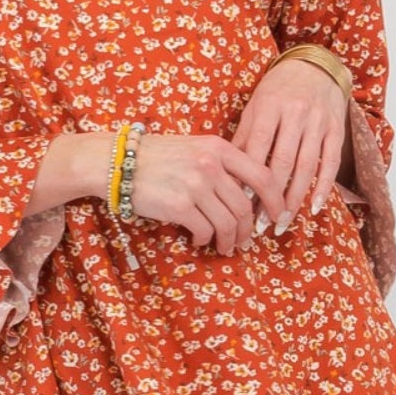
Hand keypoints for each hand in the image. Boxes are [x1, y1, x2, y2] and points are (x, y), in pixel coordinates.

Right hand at [129, 133, 286, 254]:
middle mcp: (210, 165)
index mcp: (219, 148)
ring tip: (224, 246)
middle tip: (244, 240)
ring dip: (229, 239)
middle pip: (245, 206)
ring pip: (228, 222)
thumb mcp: (196, 148)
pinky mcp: (179, 205)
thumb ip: (222, 165)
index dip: (275, 199)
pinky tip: (199, 239)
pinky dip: (205, 239)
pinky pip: (205, 230)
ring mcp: (195, 185)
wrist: (118, 162)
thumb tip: (249, 195)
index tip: (277, 215)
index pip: (262, 176)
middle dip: (248, 229)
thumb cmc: (158, 156)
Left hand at [232, 59, 348, 231]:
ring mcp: (318, 122)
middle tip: (260, 223)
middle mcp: (294, 114)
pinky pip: (330, 162)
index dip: (248, 179)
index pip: (257, 149)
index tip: (240, 205)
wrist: (314, 66)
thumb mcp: (255, 105)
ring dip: (294, 198)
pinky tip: (314, 207)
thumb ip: (244, 136)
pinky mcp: (336, 129)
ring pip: (306, 166)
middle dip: (270, 196)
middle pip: (282, 162)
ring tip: (282, 221)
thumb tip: (229, 172)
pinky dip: (323, 187)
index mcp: (269, 107)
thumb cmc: (278, 90)